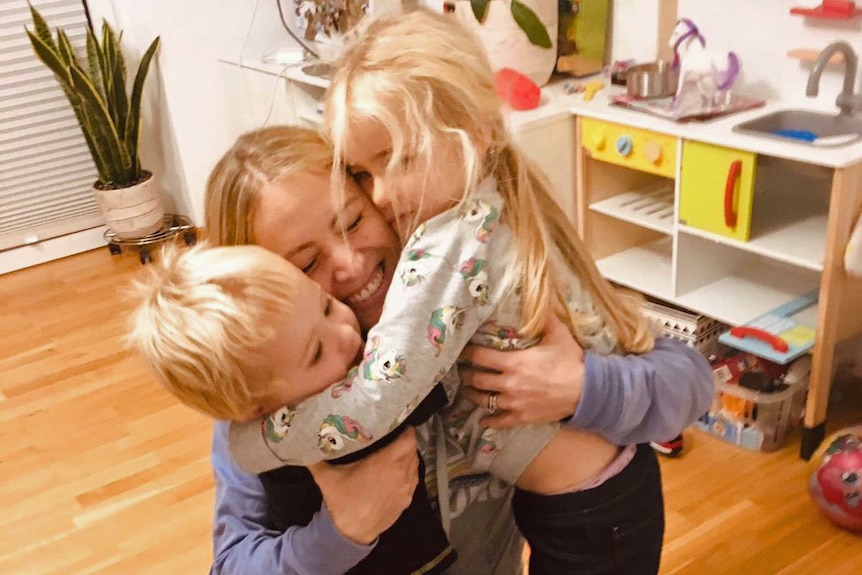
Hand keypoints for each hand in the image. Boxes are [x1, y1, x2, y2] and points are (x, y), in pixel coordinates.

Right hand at [308, 428, 418, 544]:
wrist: (351, 534)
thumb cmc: (342, 501)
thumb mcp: (326, 477)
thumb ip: (317, 457)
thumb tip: (305, 441)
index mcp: (386, 462)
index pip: (409, 439)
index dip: (406, 431)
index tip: (396, 426)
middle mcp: (400, 473)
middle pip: (413, 450)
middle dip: (405, 442)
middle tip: (392, 438)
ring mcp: (406, 488)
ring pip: (415, 465)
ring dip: (408, 458)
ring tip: (394, 454)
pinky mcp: (406, 501)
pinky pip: (413, 480)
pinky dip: (408, 473)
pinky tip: (395, 473)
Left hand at [459, 314, 583, 428]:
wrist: (586, 391)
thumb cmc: (570, 362)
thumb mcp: (558, 334)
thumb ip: (545, 317)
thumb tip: (540, 297)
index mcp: (513, 362)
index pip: (480, 356)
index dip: (468, 353)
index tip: (462, 351)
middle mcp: (508, 383)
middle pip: (477, 379)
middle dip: (467, 374)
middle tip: (462, 370)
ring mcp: (513, 402)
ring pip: (484, 400)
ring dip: (473, 395)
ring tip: (468, 390)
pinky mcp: (522, 417)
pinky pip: (499, 421)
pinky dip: (489, 421)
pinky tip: (482, 420)